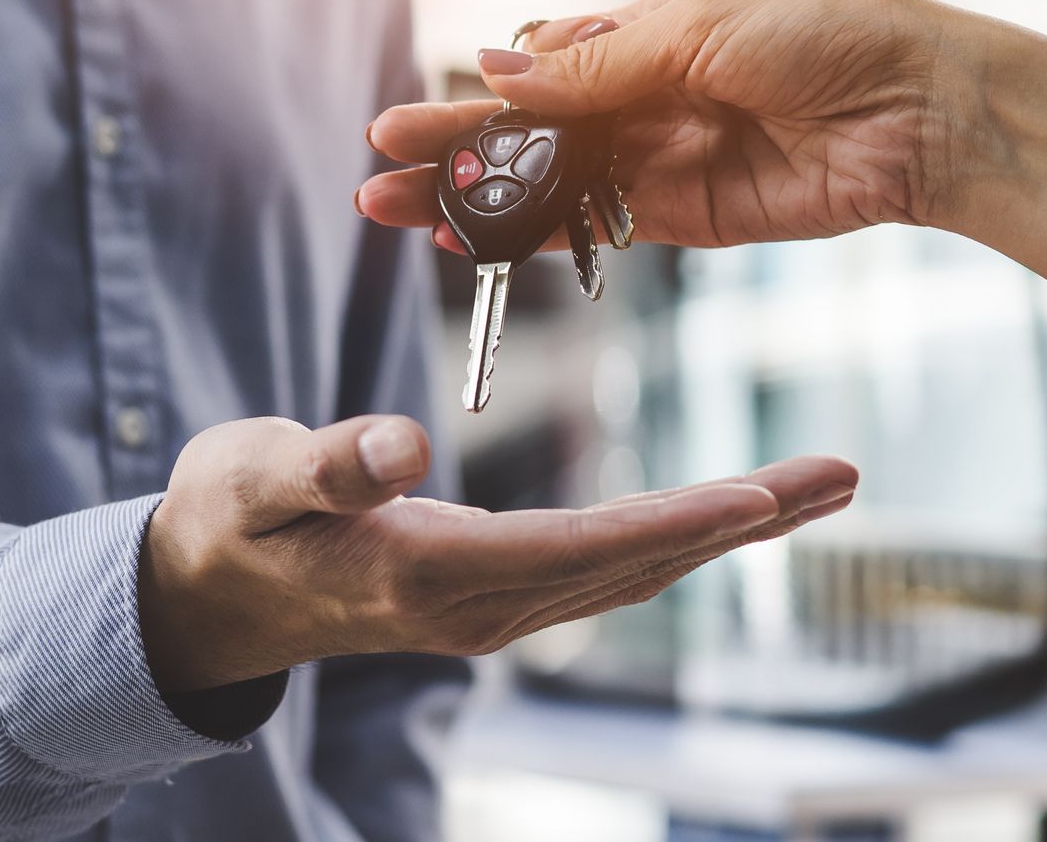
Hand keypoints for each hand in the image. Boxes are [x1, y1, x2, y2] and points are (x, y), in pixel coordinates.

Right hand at [138, 414, 855, 692]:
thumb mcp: (251, 481)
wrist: (204, 595)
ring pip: (636, 568)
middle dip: (744, 522)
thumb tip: (404, 441)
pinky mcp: (494, 588)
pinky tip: (725, 512)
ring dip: (730, 529)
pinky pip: (608, 565)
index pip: (576, 550)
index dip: (673, 522)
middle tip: (842, 474)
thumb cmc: (224, 523)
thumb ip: (325, 464)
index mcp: (427, 574)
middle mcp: (479, 605)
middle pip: (637, 564)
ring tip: (817, 486)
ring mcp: (492, 606)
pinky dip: (679, 532)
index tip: (761, 495)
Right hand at [358, 0, 966, 250]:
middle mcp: (642, 97)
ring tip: (402, 216)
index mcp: (642, 32)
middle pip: (528, 133)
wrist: (922, 108)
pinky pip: (594, 228)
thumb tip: (497, 64)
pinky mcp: (687, 216)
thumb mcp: (695, 30)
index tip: (403, 124)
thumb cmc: (823, 36)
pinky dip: (534, 239)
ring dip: (478, 203)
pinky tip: (477, 247)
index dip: (471, 100)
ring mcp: (660, 159)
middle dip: (454, 154)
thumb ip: (595, 63)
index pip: (534, 69)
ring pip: (547, 186)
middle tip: (380, 176)